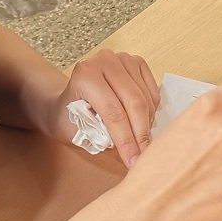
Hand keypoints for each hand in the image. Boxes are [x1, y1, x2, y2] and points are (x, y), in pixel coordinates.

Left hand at [57, 49, 160, 166]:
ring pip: (146, 99)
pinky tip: (142, 124)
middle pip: (134, 103)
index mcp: (85, 74)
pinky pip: (152, 93)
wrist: (69, 98)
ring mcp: (123, 59)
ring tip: (141, 143)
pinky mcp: (137, 62)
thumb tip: (129, 150)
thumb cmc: (69, 116)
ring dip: (147, 125)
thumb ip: (99, 137)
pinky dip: (151, 113)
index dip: (126, 140)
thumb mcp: (75, 131)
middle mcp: (105, 60)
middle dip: (141, 134)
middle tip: (145, 157)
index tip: (133, 162)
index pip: (113, 112)